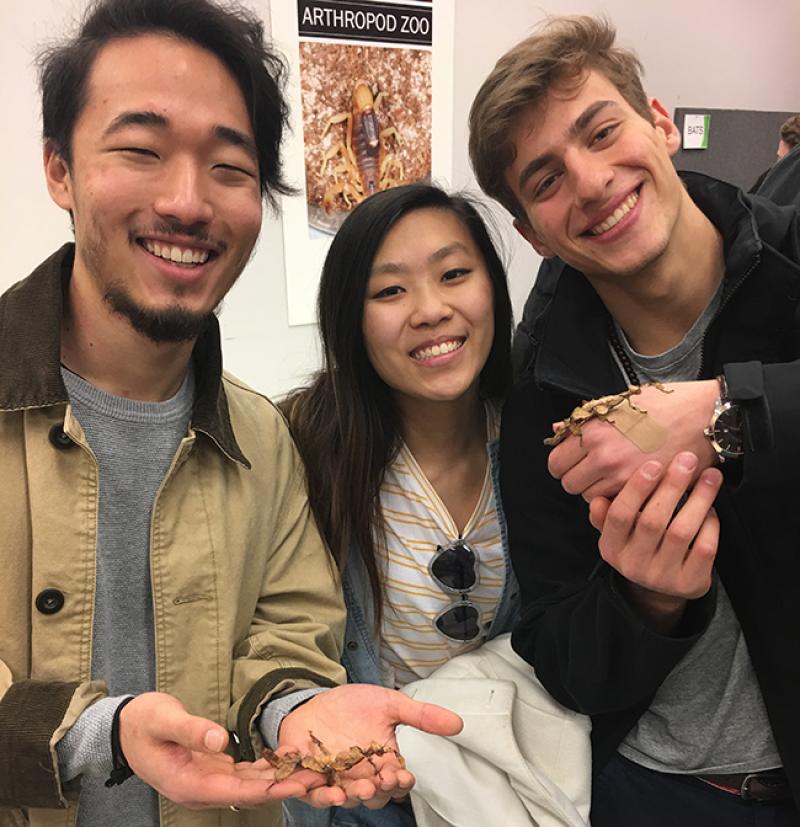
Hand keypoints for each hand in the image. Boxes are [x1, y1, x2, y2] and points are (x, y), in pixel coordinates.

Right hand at [119, 692, 308, 809]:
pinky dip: (267, 767)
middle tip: (317, 776)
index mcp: (188, 784)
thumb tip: (219, 739)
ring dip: (280, 778)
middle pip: (249, 793)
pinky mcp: (214, 769)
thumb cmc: (143, 722)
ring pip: (251, 785)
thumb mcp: (163, 720)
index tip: (295, 784)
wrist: (126, 727)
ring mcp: (209, 781)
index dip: (267, 789)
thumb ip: (190, 730)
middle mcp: (202, 789)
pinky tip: (288, 758)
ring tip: (312, 768)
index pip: (235, 792)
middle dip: (283, 785)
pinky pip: (246, 773)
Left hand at [277, 683, 462, 809]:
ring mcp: (330, 778)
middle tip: (372, 784)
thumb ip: (420, 715)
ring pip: (336, 797)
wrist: (319, 700)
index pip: (395, 782)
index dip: (399, 782)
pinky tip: (301, 780)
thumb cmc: (355, 706)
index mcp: (380, 764)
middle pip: (368, 796)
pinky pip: (301, 785)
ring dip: (338, 797)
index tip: (401, 774)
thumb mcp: (390, 704)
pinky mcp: (303, 773)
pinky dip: (300, 785)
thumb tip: (457, 723)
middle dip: (371, 792)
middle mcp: (357, 777)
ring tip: (340, 792)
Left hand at [548, 380, 718, 500]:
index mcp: (593, 431)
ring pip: (591, 499)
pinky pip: (617, 504)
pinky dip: (618, 500)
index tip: (573, 462)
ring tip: (612, 478)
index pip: (556, 462)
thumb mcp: (619, 402)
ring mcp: (624, 475)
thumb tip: (557, 428)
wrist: (706, 415)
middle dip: (578, 480)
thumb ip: (585, 419)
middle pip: (569, 484)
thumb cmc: (664, 404)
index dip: (563, 464)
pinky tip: (628, 487)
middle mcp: (603, 455)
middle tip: (592, 472)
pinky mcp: (645, 489)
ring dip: (597, 491)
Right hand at [588, 452, 722, 632]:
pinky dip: (711, 524)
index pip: (620, 516)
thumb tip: (597, 499)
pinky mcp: (690, 583)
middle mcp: (634, 564)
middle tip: (686, 459)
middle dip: (671, 486)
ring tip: (710, 475)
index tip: (654, 464)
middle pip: (652, 521)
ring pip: (682, 532)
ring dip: (699, 499)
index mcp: (612, 548)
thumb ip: (606, 515)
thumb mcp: (617, 534)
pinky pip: (704, 548)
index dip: (636, 489)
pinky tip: (712, 507)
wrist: (659, 592)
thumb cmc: (638, 547)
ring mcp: (663, 576)